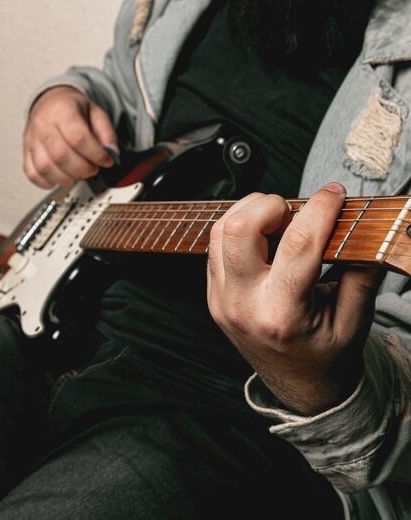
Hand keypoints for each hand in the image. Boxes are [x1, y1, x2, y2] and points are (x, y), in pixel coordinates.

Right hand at [23, 86, 118, 188]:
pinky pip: (33, 173)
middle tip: (93, 168)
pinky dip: (49, 182)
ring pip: (45, 167)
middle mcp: (43, 124)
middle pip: (61, 155)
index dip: (96, 154)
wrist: (52, 103)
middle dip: (83, 169)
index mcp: (62, 110)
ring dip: (67, 177)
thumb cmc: (73, 109)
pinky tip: (62, 177)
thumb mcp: (96, 113)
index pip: (78, 137)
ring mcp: (31, 139)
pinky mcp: (26, 152)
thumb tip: (113, 153)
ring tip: (79, 173)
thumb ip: (107, 133)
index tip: (106, 160)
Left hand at [207, 183, 383, 414]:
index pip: (298, 244)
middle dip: (271, 205)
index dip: (320, 209)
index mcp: (282, 315)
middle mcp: (243, 305)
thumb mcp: (354, 320)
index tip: (334, 194)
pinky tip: (265, 238)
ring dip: (252, 213)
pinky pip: (215, 244)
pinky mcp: (214, 294)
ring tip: (281, 225)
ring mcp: (222, 299)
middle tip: (296, 215)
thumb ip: (362, 272)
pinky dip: (240, 229)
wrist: (299, 387)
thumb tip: (368, 229)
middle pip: (237, 229)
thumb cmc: (327, 355)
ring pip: (220, 230)